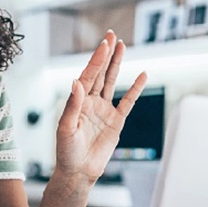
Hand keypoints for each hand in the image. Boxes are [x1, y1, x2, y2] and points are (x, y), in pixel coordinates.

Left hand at [55, 30, 146, 184]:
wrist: (79, 172)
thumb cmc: (66, 152)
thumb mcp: (66, 128)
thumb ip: (73, 106)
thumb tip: (76, 82)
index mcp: (78, 101)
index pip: (88, 76)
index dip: (96, 60)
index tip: (103, 44)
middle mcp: (90, 102)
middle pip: (100, 73)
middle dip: (106, 54)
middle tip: (111, 34)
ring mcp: (104, 110)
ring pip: (112, 82)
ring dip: (117, 64)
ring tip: (122, 46)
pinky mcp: (116, 121)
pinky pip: (128, 102)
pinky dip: (135, 89)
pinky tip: (142, 75)